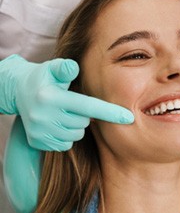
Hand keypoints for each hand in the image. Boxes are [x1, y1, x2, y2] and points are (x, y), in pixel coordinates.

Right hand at [0, 55, 133, 150]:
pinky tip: (57, 124)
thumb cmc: (43, 79)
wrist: (18, 93)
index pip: (87, 107)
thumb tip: (74, 67)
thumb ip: (64, 68)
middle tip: (71, 104)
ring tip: (63, 113)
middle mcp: (44, 117)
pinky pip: (65, 144)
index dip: (110, 112)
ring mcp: (40, 132)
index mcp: (51, 98)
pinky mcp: (38, 142)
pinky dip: (65, 135)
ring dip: (75, 125)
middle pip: (83, 123)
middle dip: (83, 114)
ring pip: (75, 135)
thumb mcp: (51, 69)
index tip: (129, 118)